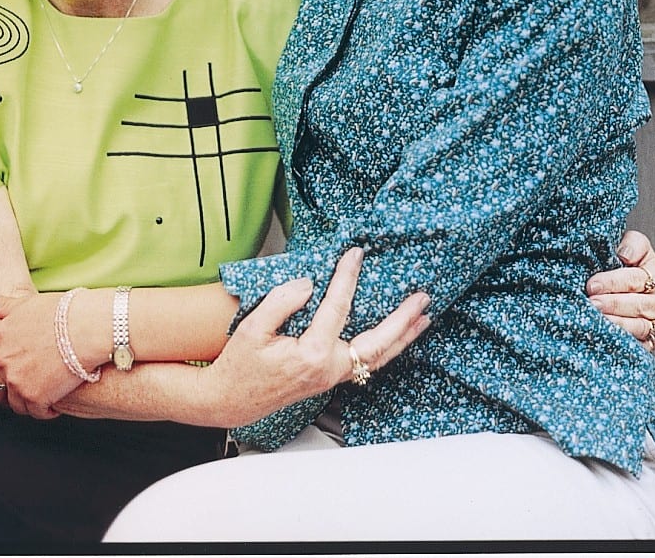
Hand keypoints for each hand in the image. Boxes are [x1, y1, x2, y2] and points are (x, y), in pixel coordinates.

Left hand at [0, 289, 83, 417]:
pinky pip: (34, 412)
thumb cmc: (64, 311)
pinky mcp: (34, 398)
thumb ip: (4, 305)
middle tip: (22, 384)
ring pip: (13, 402)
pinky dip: (45, 409)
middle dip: (4, 387)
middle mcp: (2, 361)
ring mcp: (17, 382)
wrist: (88, 329)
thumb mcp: (30, 303)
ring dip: (25, 399)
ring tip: (43, 392)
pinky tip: (56, 401)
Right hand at [192, 247, 431, 427]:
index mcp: (311, 353)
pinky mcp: (329, 378)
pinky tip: (395, 337)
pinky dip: (387, 349)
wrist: (231, 400)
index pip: (338, 308)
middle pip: (377, 344)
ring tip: (423, 318)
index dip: (347, 278)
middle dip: (402, 320)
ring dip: (403, 337)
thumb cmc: (240, 364)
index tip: (355, 254)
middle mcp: (328, 369)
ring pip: (378, 358)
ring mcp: (332, 377)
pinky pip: (367, 363)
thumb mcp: (252, 328)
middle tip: (422, 298)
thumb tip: (309, 284)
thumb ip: (281, 302)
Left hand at [586, 229, 654, 351]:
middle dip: (611, 303)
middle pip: (636, 305)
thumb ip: (633, 244)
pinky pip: (637, 345)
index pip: (635, 279)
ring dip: (615, 323)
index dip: (612, 282)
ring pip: (637, 327)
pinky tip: (605, 335)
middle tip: (591, 302)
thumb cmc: (627, 267)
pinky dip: (621, 340)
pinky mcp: (650, 344)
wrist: (629, 291)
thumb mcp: (635, 247)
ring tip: (596, 318)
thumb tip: (625, 255)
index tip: (592, 284)